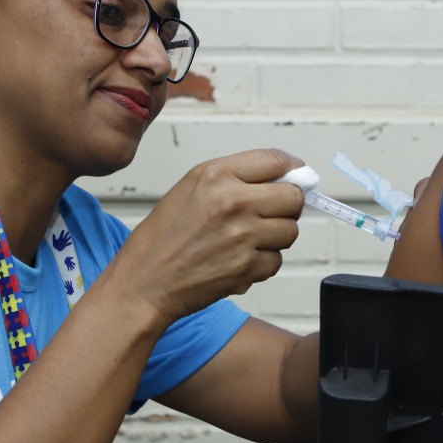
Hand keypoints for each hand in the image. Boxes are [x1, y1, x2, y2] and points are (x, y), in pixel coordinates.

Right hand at [110, 149, 304, 325]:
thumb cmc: (163, 238)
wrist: (145, 281)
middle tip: (268, 214)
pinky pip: (276, 261)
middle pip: (293, 197)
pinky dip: (262, 264)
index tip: (297, 176)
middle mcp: (233, 201)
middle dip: (287, 207)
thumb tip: (287, 175)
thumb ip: (236, 178)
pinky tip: (237, 261)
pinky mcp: (247, 266)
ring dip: (274, 238)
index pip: (276, 161)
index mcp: (216, 175)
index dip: (293, 169)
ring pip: (290, 231)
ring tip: (245, 240)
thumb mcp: (191, 189)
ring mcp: (242, 235)